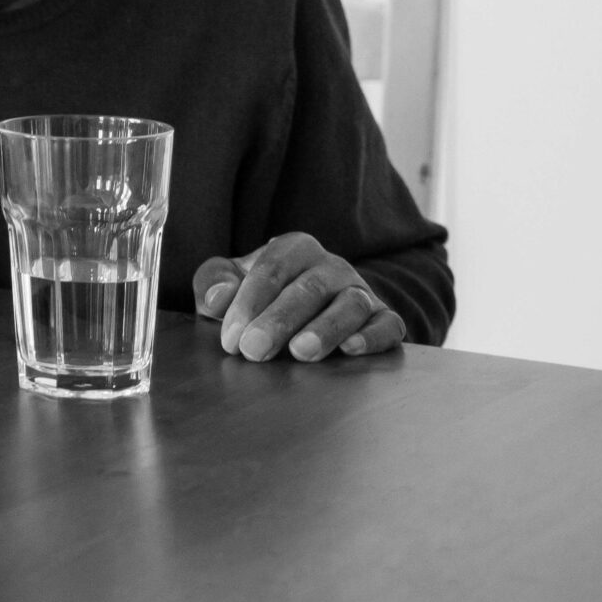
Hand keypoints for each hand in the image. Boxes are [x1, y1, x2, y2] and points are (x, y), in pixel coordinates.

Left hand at [194, 233, 406, 361]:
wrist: (307, 313)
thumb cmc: (260, 297)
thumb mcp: (230, 284)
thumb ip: (213, 283)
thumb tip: (216, 298)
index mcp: (294, 249)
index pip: (272, 269)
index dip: (249, 303)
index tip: (231, 339)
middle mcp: (332, 266)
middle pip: (308, 288)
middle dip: (278, 320)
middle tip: (254, 350)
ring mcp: (361, 291)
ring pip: (349, 305)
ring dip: (325, 329)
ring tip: (301, 352)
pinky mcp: (384, 318)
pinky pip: (387, 324)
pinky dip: (373, 336)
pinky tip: (351, 350)